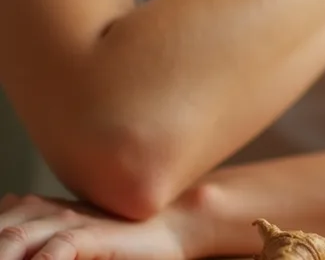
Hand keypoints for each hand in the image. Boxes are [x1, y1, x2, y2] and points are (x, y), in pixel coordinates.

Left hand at [0, 194, 199, 259]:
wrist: (166, 229)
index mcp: (28, 213)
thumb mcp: (64, 244)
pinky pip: (59, 247)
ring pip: (14, 239)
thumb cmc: (113, 244)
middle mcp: (41, 212)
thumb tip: (14, 246)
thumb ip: (34, 245)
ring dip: (2, 256)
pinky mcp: (91, 233)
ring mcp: (67, 220)